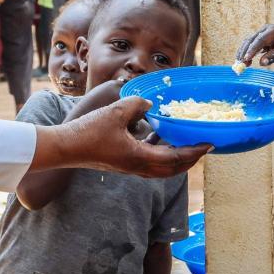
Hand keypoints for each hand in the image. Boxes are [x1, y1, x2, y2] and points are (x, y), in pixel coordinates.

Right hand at [42, 96, 210, 178]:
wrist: (64, 148)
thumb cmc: (88, 132)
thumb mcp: (116, 112)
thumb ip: (137, 105)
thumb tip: (149, 104)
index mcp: (140, 158)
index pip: (176, 159)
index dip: (195, 151)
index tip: (209, 144)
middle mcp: (137, 167)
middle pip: (172, 170)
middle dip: (190, 159)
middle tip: (202, 147)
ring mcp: (129, 167)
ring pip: (161, 169)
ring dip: (175, 158)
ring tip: (185, 142)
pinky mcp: (121, 163)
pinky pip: (148, 162)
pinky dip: (159, 153)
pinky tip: (157, 137)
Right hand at [235, 23, 273, 68]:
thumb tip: (261, 63)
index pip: (260, 39)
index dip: (252, 49)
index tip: (246, 58)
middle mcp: (267, 29)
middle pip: (251, 40)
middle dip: (244, 51)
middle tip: (239, 63)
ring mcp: (264, 34)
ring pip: (250, 42)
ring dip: (244, 53)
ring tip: (241, 65)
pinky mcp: (263, 40)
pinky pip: (253, 46)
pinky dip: (248, 53)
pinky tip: (246, 62)